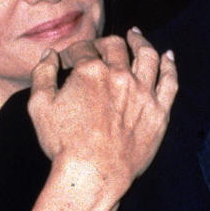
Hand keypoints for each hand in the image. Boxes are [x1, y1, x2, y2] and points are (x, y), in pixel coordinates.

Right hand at [28, 27, 176, 203]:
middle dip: (106, 43)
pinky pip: (170, 82)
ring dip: (141, 42)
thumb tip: (49, 55)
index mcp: (90, 71)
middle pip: (116, 47)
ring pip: (147, 56)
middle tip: (102, 47)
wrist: (93, 175)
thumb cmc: (63, 144)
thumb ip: (42, 74)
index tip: (71, 58)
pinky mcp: (159, 112)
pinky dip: (169, 66)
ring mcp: (143, 93)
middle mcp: (119, 76)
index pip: (84, 49)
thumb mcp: (39, 106)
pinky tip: (168, 56)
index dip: (75, 51)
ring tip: (136, 36)